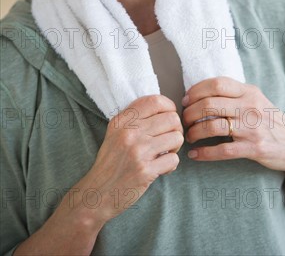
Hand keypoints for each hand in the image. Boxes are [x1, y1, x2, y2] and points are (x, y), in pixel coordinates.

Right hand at [73, 95, 183, 226]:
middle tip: (169, 139)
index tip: (169, 116)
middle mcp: (130, 132)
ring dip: (176, 147)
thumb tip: (164, 109)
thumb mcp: (115, 132)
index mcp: (122, 120)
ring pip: (176, 137)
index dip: (169, 107)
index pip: (155, 101)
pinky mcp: (145, 171)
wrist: (98, 192)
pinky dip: (171, 164)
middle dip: (176, 129)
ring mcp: (138, 151)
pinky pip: (173, 159)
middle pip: (171, 118)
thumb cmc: (110, 162)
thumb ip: (135, 118)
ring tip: (166, 153)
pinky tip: (162, 168)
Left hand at [182, 77, 284, 170]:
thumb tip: (200, 93)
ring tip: (189, 136)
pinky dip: (204, 153)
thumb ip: (234, 94)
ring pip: (213, 126)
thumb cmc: (269, 120)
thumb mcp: (256, 99)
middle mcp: (250, 106)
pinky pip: (223, 150)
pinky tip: (195, 155)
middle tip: (184, 120)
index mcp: (249, 91)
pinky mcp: (255, 148)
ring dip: (194, 132)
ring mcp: (253, 128)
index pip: (216, 84)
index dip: (196, 91)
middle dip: (190, 113)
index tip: (186, 100)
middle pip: (209, 104)